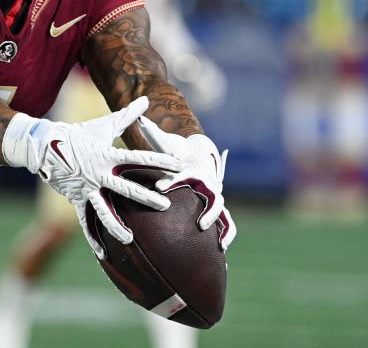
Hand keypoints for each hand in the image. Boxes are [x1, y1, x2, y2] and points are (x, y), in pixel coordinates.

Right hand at [7, 96, 182, 258]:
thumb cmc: (78, 134)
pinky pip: (86, 221)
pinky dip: (93, 238)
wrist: (45, 146)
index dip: (159, 160)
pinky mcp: (76, 199)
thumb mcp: (104, 125)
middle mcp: (99, 174)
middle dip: (146, 197)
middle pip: (126, 187)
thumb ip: (127, 115)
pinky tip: (103, 254)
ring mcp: (87, 188)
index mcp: (108, 156)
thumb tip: (146, 99)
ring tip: (130, 239)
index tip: (178, 165)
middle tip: (165, 205)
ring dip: (116, 224)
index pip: (138, 158)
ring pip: (103, 209)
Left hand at [137, 117, 236, 250]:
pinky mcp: (216, 204)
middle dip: (207, 210)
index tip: (159, 187)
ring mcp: (214, 194)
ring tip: (219, 243)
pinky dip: (227, 233)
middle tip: (199, 224)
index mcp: (192, 170)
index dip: (172, 181)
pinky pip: (226, 221)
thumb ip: (154, 134)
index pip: (182, 176)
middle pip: (211, 197)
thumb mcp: (166, 142)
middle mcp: (207, 183)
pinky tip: (222, 249)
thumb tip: (140, 118)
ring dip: (221, 226)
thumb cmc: (177, 150)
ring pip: (223, 212)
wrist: (197, 153)